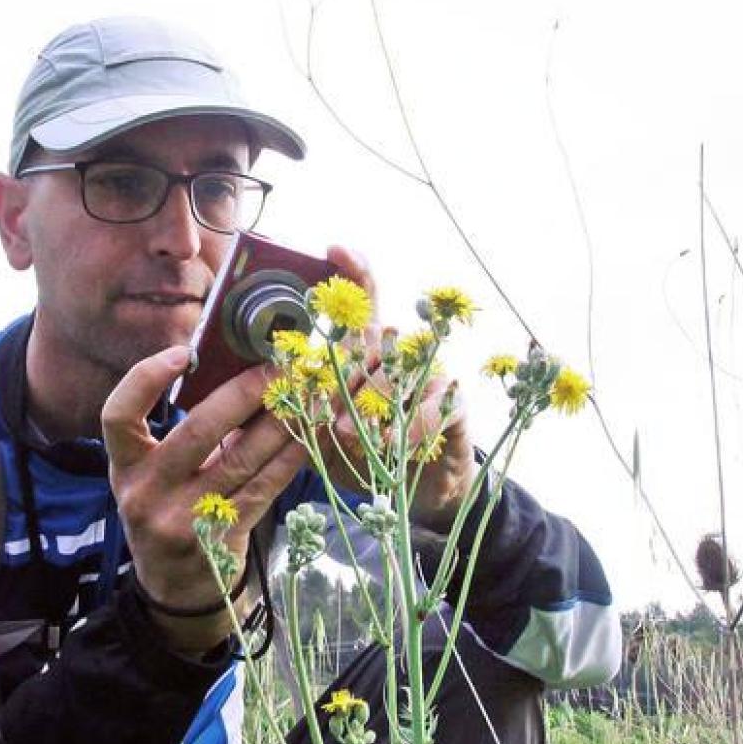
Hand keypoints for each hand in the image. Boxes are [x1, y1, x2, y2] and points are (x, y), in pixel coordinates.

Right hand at [101, 347, 309, 654]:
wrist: (174, 587)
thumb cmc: (167, 510)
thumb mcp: (154, 475)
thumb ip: (183, 432)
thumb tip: (237, 370)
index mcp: (125, 468)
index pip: (118, 416)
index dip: (145, 379)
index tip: (182, 353)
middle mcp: (146, 494)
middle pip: (197, 431)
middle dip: (243, 394)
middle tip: (276, 368)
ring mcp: (184, 520)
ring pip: (241, 459)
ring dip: (280, 421)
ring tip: (305, 392)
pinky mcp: (221, 538)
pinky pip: (264, 487)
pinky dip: (290, 456)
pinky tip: (310, 434)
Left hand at [312, 245, 476, 532]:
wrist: (418, 493)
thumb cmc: (367, 459)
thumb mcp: (328, 440)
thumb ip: (309, 418)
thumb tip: (289, 402)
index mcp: (367, 354)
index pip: (361, 304)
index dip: (351, 273)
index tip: (334, 249)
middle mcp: (399, 353)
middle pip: (367, 343)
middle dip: (342, 379)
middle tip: (327, 417)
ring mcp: (428, 373)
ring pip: (393, 372)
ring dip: (368, 404)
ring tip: (346, 434)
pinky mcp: (453, 400)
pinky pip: (425, 408)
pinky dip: (403, 431)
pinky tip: (389, 447)